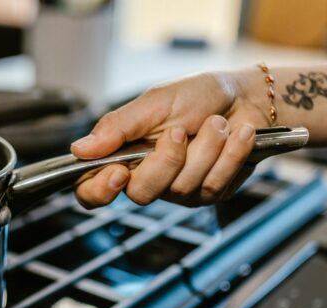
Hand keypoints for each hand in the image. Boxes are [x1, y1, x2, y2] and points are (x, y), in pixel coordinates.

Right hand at [71, 71, 269, 207]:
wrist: (247, 97)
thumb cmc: (197, 95)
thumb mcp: (154, 103)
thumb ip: (116, 127)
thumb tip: (79, 149)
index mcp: (122, 154)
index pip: (91, 190)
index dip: (99, 190)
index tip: (119, 172)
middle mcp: (146, 176)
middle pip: (141, 193)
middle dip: (167, 160)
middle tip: (182, 130)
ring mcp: (178, 190)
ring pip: (182, 188)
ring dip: (207, 148)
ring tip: (217, 123)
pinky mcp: (209, 194)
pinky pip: (213, 186)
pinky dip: (230, 154)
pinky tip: (236, 135)